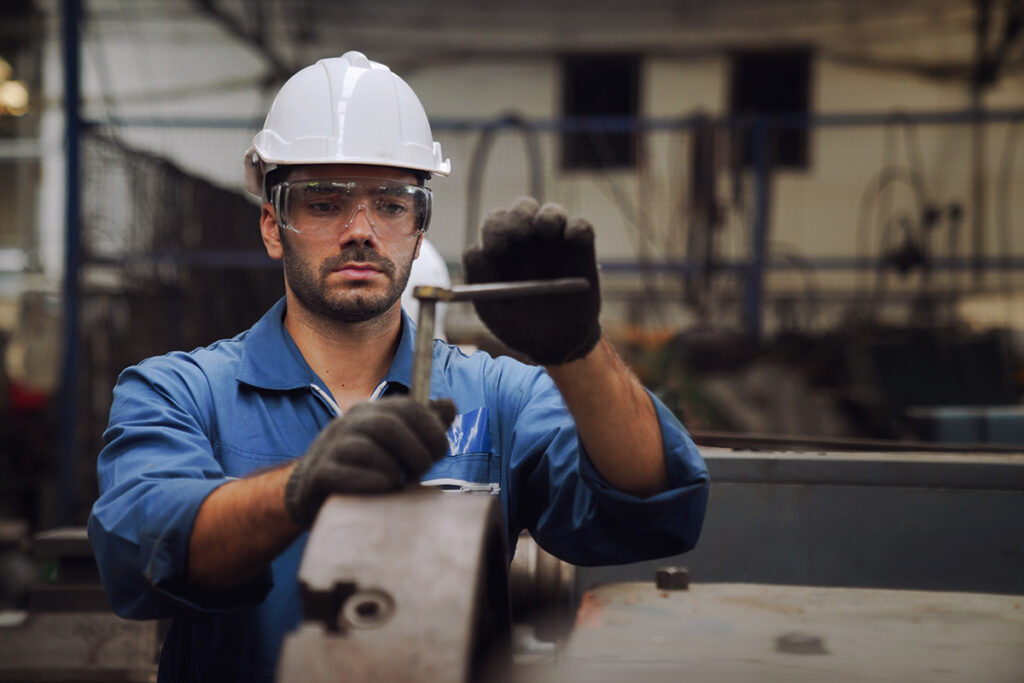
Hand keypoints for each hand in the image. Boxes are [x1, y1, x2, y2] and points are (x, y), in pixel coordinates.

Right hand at [284, 397, 455, 527]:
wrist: (311, 491)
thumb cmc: (363, 467)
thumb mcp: (393, 443)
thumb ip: (422, 426)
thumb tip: (449, 406)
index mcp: (370, 412)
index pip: (409, 407)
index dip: (432, 430)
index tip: (440, 453)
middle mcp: (349, 423)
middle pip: (389, 426)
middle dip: (416, 452)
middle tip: (420, 472)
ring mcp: (330, 447)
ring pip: (367, 448)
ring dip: (393, 469)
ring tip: (399, 483)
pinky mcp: (318, 475)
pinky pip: (345, 474)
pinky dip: (372, 482)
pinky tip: (383, 489)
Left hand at [462, 197, 600, 364]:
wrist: (556, 344)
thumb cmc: (519, 325)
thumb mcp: (492, 309)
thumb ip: (479, 279)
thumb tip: (476, 250)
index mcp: (502, 249)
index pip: (495, 223)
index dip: (494, 230)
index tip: (496, 249)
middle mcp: (527, 239)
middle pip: (522, 209)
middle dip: (518, 216)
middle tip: (520, 234)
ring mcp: (555, 241)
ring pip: (551, 211)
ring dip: (548, 216)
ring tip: (546, 232)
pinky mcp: (580, 248)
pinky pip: (581, 227)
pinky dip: (577, 228)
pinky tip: (572, 240)